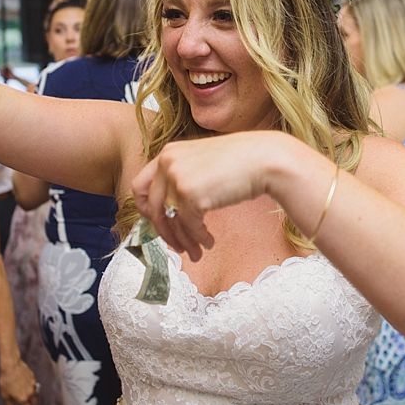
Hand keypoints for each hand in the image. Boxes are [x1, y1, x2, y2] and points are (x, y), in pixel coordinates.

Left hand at [0, 357, 37, 404]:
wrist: (11, 366)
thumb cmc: (6, 381)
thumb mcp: (5, 395)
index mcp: (23, 399)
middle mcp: (30, 393)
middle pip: (34, 403)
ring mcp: (33, 385)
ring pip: (35, 394)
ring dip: (33, 397)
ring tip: (30, 398)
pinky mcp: (33, 377)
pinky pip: (34, 385)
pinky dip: (32, 388)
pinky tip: (27, 386)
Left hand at [131, 132, 281, 260]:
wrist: (265, 158)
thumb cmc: (241, 161)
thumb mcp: (202, 161)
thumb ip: (182, 177)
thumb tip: (169, 210)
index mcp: (168, 153)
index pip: (139, 186)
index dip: (146, 210)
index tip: (159, 223)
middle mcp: (168, 163)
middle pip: (152, 209)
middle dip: (165, 232)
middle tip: (178, 246)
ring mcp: (178, 178)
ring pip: (170, 221)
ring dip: (184, 241)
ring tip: (197, 251)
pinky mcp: (191, 195)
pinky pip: (189, 226)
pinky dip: (199, 238)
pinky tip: (209, 242)